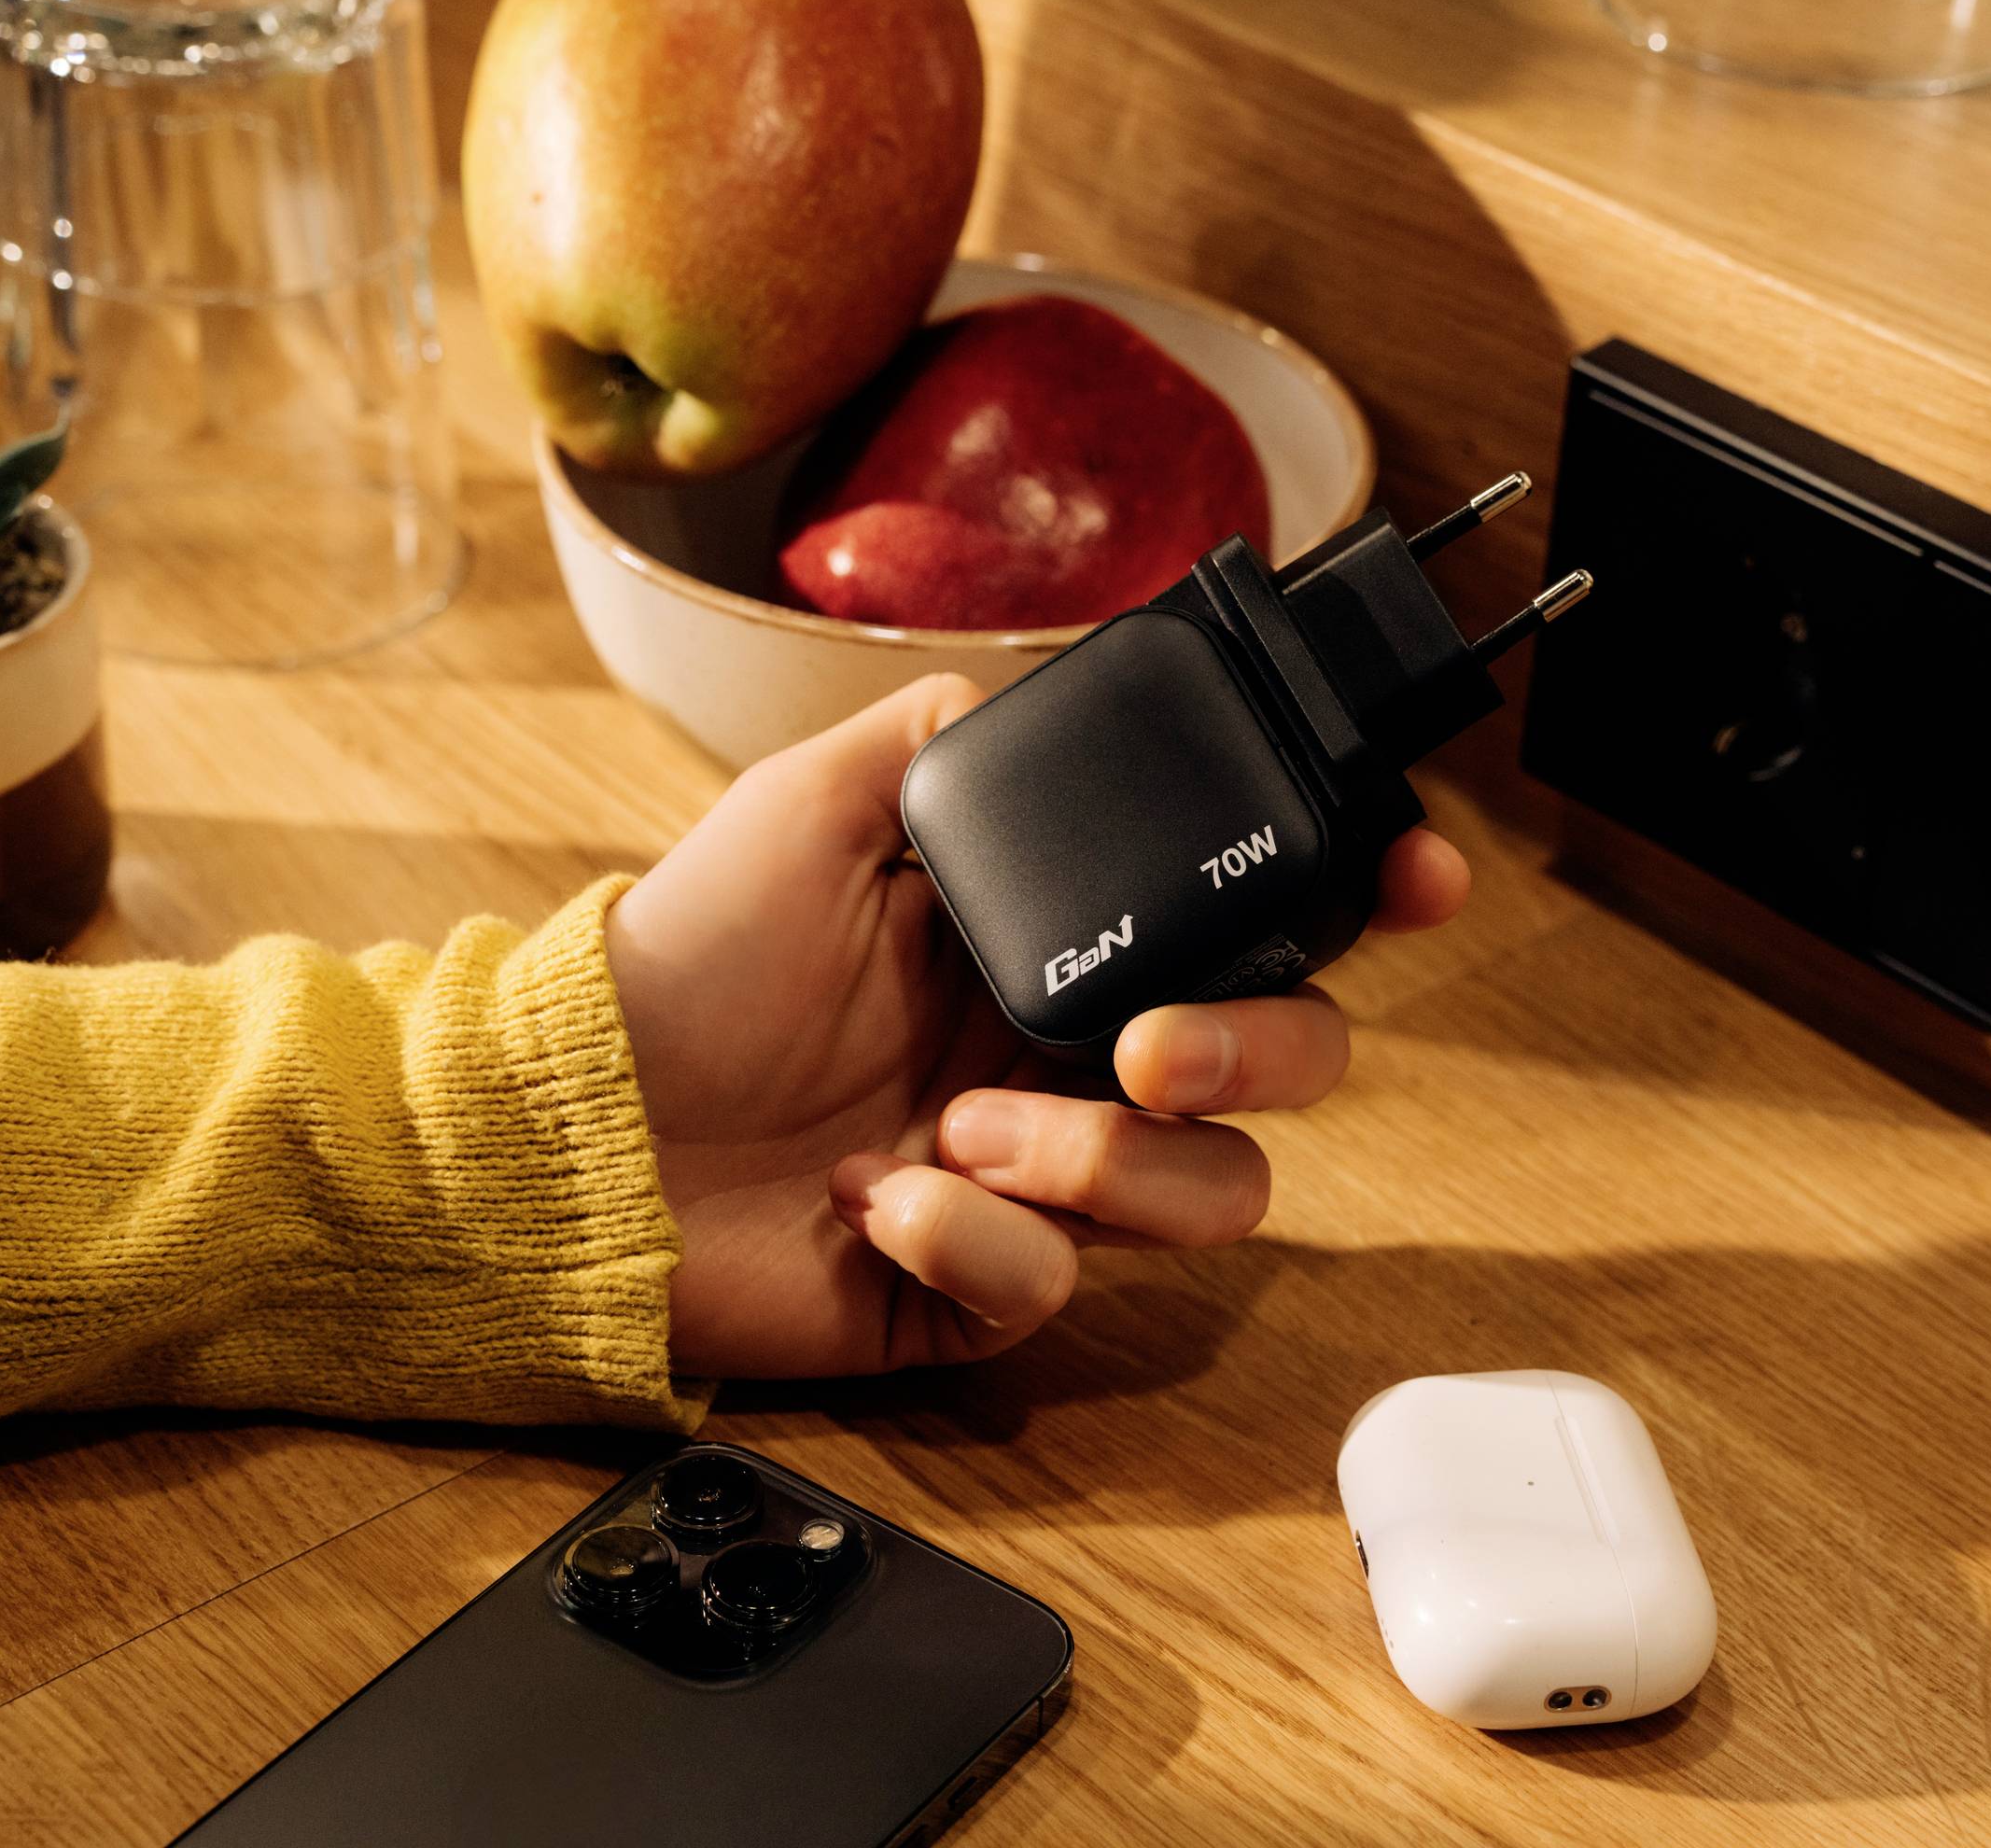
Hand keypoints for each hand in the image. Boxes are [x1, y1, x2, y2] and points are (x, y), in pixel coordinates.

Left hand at [602, 674, 1470, 1376]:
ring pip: (1210, 1197)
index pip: (1256, 920)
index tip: (1415, 883)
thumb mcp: (812, 802)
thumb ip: (942, 737)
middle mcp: (1074, 1061)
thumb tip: (1046, 695)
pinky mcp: (979, 1295)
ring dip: (1096, 1162)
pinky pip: (1055, 1291)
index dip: (1362, 900)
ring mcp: (1037, 1185)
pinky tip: (871, 1202)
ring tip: (953, 1131)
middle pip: (1289, 1071)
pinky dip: (968, 1244)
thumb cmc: (684, 960)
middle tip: (1147, 1053)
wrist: (575, 1125)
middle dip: (1258, 1056)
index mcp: (1058, 943)